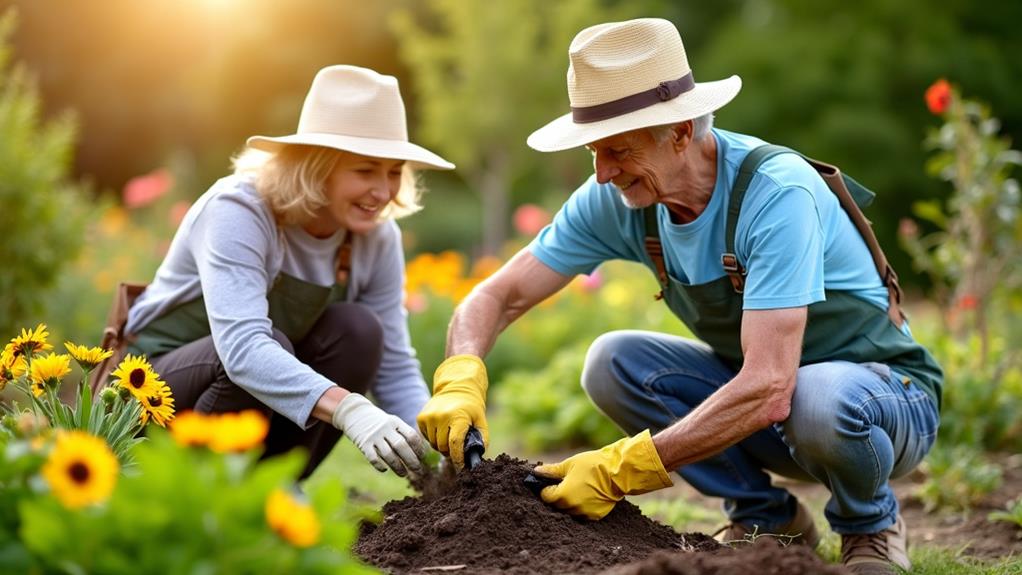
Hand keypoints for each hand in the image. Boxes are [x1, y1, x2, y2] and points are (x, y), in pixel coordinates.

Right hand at [331, 393, 425, 475]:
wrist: (354, 412)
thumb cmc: (377, 421)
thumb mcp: (391, 421)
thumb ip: (402, 432)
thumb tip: (419, 451)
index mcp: (395, 422)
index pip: (411, 435)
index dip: (419, 448)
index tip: (422, 457)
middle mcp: (385, 428)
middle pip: (401, 446)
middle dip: (411, 460)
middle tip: (418, 471)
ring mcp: (374, 436)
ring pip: (388, 454)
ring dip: (398, 466)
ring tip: (403, 474)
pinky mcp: (363, 443)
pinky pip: (373, 457)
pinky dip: (380, 465)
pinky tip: (385, 470)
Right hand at [416, 355, 487, 468]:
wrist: (457, 388)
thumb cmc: (471, 407)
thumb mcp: (481, 421)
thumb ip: (482, 439)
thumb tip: (477, 458)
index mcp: (457, 417)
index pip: (455, 445)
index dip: (458, 459)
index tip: (461, 468)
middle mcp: (441, 416)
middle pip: (443, 447)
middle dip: (450, 451)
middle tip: (456, 448)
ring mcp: (429, 416)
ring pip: (433, 444)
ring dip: (441, 445)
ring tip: (449, 436)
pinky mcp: (421, 417)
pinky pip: (426, 437)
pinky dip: (433, 438)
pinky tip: (441, 430)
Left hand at [533, 430, 672, 519]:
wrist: (618, 473)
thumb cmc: (593, 465)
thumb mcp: (569, 464)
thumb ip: (552, 471)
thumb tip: (537, 471)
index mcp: (563, 495)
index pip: (546, 497)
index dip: (546, 489)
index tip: (550, 483)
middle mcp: (572, 507)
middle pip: (557, 505)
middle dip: (557, 495)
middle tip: (565, 484)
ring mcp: (584, 513)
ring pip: (570, 511)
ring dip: (570, 502)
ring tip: (577, 488)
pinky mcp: (595, 516)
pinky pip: (583, 514)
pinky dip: (582, 506)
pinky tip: (587, 495)